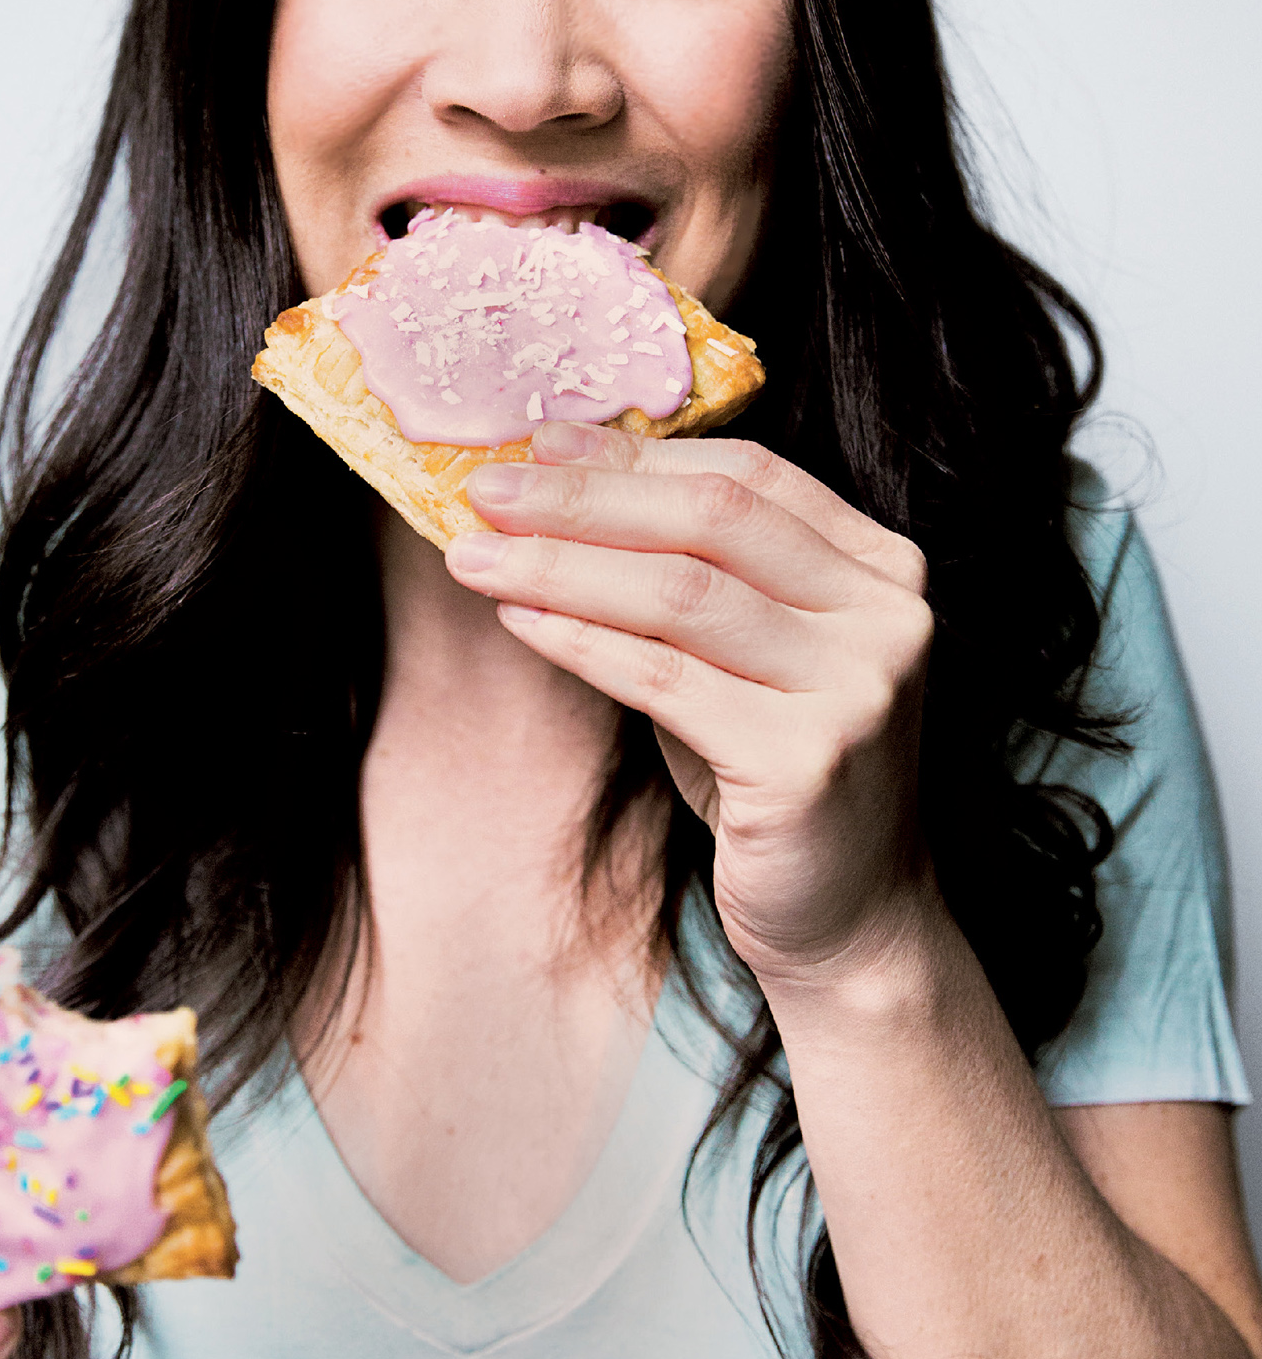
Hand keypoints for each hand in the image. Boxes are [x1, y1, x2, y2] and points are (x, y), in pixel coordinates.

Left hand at [446, 423, 938, 984]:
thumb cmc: (772, 770)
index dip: (637, 456)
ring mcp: (858, 688)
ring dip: (560, 566)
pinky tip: (518, 620)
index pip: (748, 478)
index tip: (542, 439)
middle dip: (585, 499)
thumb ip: (687, 573)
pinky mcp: (809, 762)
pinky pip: (666, 680)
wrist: (847, 919)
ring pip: (682, 595)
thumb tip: (554, 489)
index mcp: (879, 568)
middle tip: (485, 489)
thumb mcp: (741, 654)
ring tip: (474, 555)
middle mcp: (885, 616)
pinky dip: (580, 641)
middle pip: (712, 521)